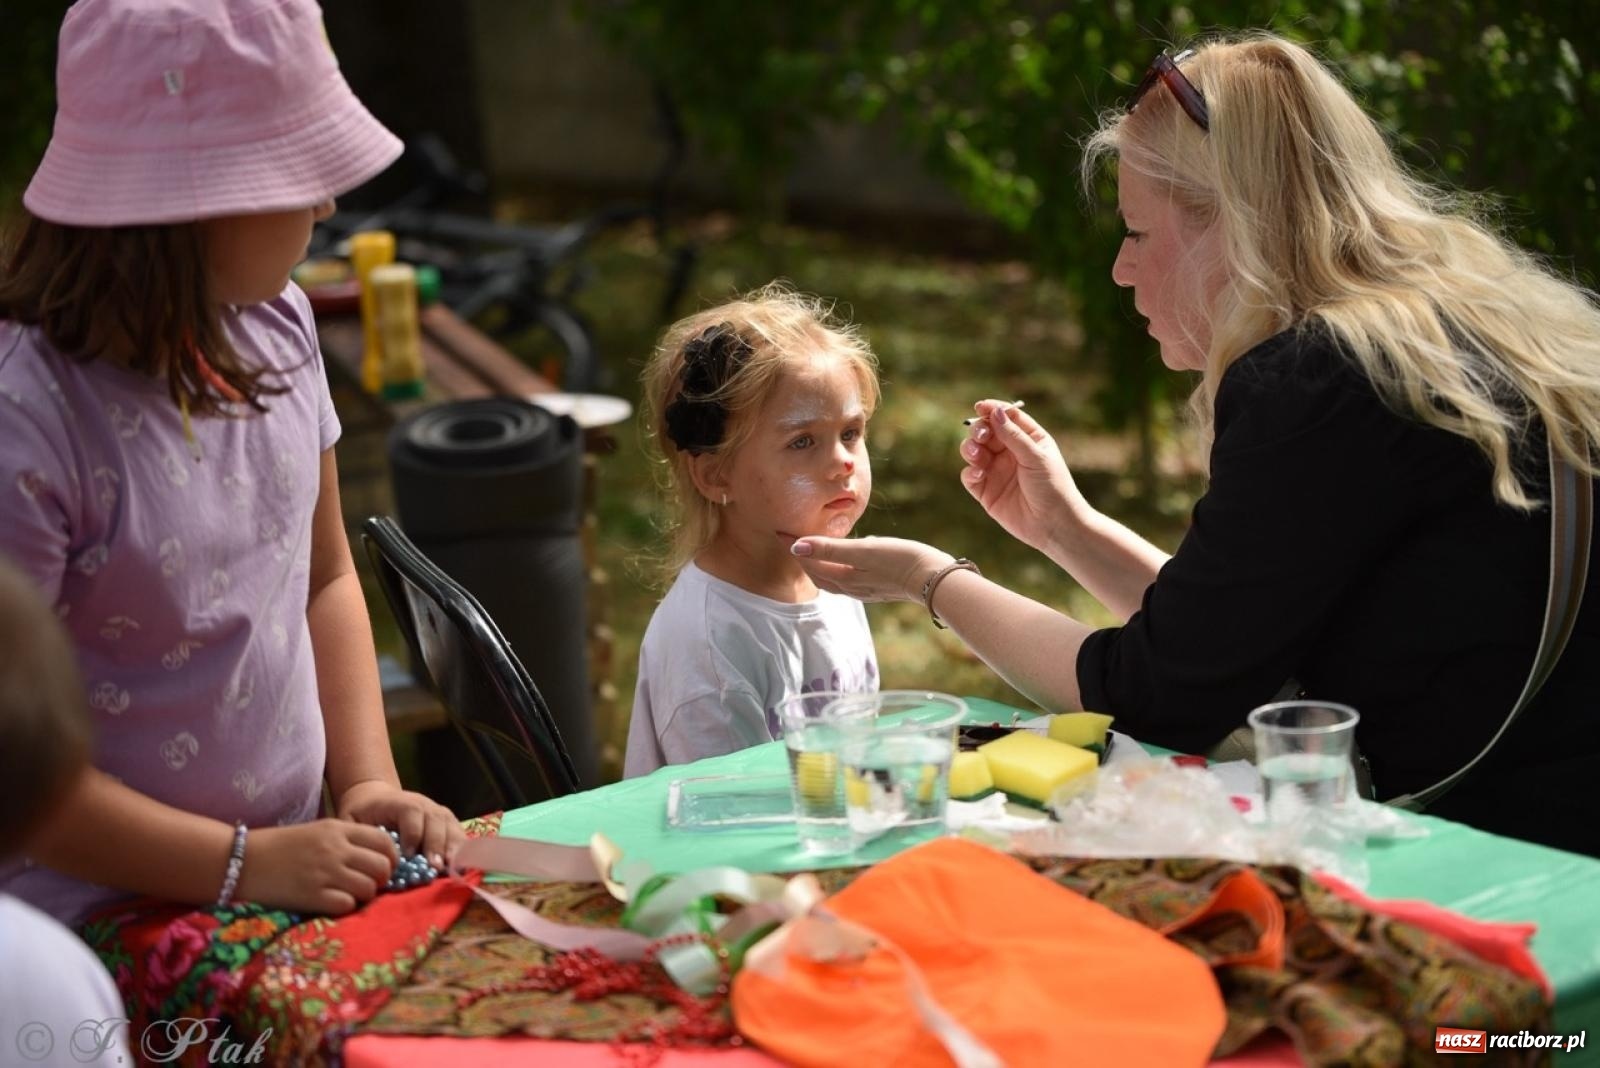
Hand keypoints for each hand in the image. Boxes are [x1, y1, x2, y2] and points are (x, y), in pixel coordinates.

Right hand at [234, 819, 395, 914]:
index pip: (384, 841)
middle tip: (368, 884)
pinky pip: (347, 905)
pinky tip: (333, 902)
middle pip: (382, 866)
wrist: (240, 861)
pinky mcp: (312, 896)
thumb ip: (346, 840)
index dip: (390, 857)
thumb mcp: (317, 831)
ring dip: (364, 895)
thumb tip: (377, 856)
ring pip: (369, 888)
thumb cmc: (279, 847)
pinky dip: (346, 906)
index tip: (383, 867)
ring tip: (349, 894)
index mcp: (338, 829)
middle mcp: (336, 849)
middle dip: (381, 879)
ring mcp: (325, 873)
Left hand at [337, 780, 464, 869]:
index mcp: (400, 801)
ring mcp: (438, 812)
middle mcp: (424, 804)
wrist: (374, 800)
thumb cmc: (362, 815)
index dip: (412, 833)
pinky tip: (461, 866)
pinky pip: (459, 834)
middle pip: (436, 819)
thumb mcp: (352, 821)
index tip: (408, 854)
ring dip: (453, 848)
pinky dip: (461, 850)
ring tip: (451, 868)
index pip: (412, 812)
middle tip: (434, 866)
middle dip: (436, 844)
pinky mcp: (447, 824)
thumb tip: (365, 858)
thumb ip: (358, 836)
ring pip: (451, 826)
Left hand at [790, 535, 953, 603]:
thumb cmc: (899, 559)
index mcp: (843, 578)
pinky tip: (847, 558)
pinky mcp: (879, 587)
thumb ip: (829, 549)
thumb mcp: (862, 550)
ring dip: (820, 564)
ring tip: (814, 548)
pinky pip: (849, 578)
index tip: (781, 531)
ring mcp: (865, 589)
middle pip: (818, 574)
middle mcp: (851, 588)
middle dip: (803, 558)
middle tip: (791, 539)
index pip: (809, 562)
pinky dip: (838, 568)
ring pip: (833, 578)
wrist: (934, 578)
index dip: (794, 546)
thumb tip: (796, 547)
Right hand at [959, 400, 1082, 552]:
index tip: (980, 407)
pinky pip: (969, 475)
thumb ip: (1013, 435)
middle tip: (981, 436)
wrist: (1053, 525)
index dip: (992, 410)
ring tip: (976, 455)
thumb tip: (995, 412)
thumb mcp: (1035, 457)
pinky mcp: (986, 491)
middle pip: (986, 432)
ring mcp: (996, 471)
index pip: (1007, 417)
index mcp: (1028, 439)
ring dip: (970, 449)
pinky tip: (978, 474)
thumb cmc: (1053, 488)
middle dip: (979, 430)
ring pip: (974, 451)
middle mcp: (1010, 452)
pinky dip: (969, 472)